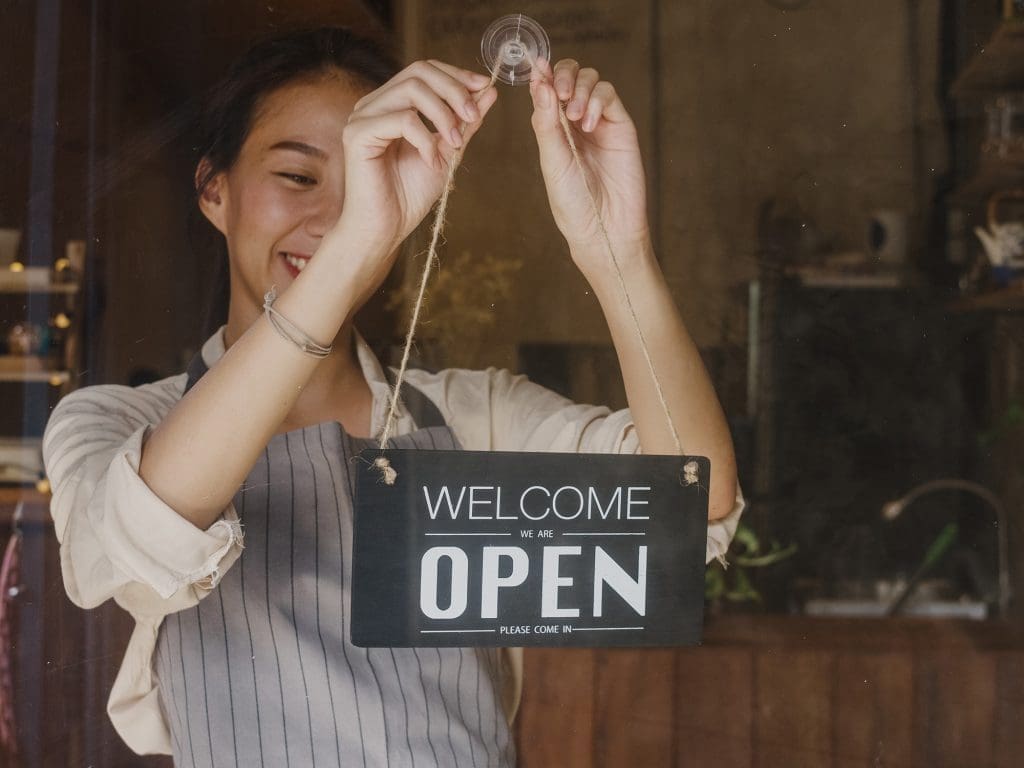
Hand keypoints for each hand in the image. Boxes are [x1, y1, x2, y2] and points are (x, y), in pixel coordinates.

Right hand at [334, 60, 497, 256]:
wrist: (385, 229)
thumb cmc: (409, 196)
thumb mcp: (447, 152)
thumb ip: (464, 122)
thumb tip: (488, 90)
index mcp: (391, 104)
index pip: (424, 70)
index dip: (456, 75)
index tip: (483, 88)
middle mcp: (374, 104)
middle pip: (418, 71)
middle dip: (454, 90)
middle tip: (473, 118)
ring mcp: (363, 117)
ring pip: (411, 90)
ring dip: (443, 115)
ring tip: (456, 143)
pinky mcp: (357, 134)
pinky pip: (401, 119)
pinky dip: (425, 139)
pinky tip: (432, 161)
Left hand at [529, 59, 650, 271]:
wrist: (603, 227)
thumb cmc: (572, 201)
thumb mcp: (552, 160)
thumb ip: (545, 122)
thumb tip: (538, 82)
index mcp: (553, 129)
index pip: (547, 89)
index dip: (542, 74)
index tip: (537, 66)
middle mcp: (575, 122)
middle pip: (570, 76)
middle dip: (563, 75)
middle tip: (560, 93)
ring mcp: (599, 122)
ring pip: (591, 80)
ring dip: (579, 88)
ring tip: (574, 115)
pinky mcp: (621, 126)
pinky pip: (609, 96)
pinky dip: (597, 100)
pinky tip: (588, 123)